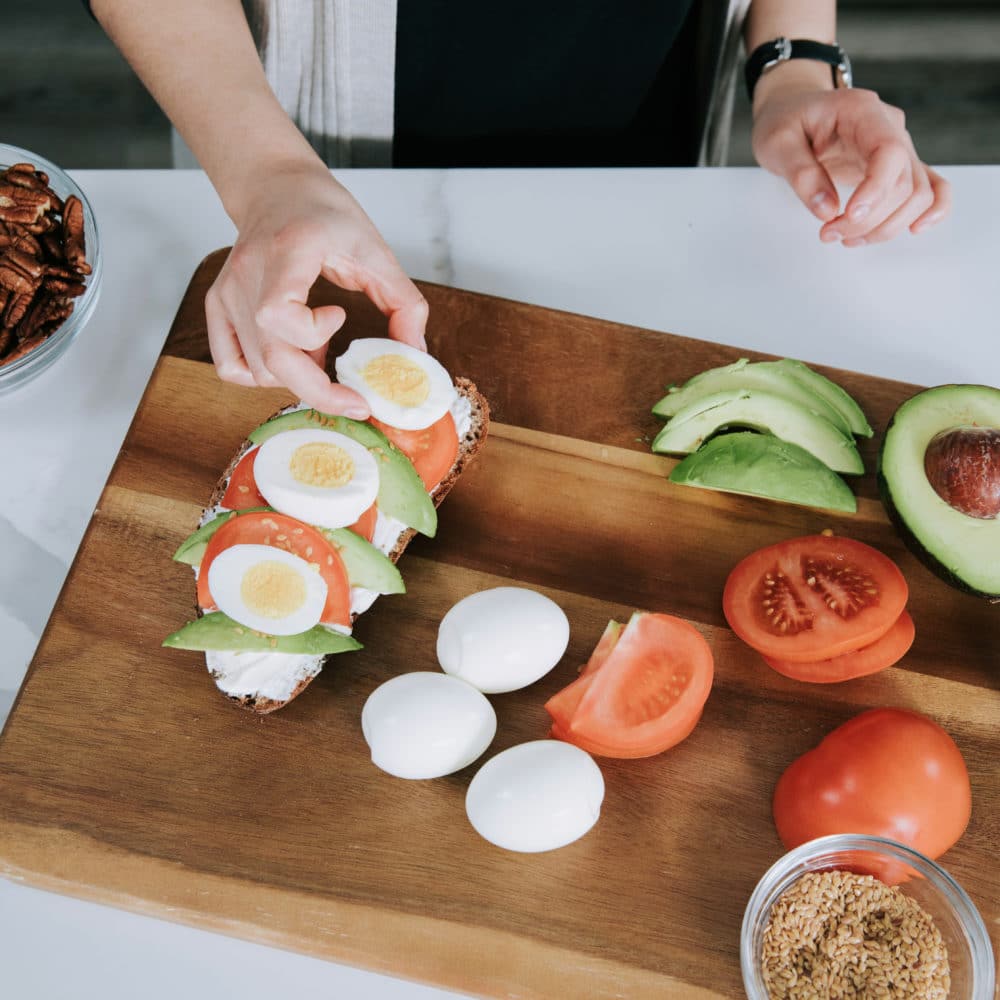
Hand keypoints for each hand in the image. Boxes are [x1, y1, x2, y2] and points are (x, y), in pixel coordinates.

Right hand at [205, 160, 428, 414]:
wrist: (276, 188)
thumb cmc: (323, 214)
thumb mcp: (375, 249)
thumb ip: (404, 303)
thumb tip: (415, 355)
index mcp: (286, 251)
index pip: (276, 313)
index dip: (312, 333)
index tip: (340, 316)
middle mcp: (247, 274)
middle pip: (270, 359)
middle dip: (319, 391)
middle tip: (355, 399)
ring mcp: (226, 291)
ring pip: (256, 370)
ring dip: (296, 376)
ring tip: (319, 350)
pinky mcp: (217, 304)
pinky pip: (231, 366)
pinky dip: (264, 375)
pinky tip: (291, 355)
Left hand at [751, 74, 950, 246]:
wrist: (794, 111)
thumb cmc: (787, 121)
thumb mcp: (777, 143)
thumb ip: (801, 174)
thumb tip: (827, 211)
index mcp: (862, 111)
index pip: (889, 151)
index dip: (876, 190)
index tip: (848, 217)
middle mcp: (890, 127)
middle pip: (904, 182)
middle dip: (868, 220)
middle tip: (828, 234)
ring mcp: (899, 148)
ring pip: (918, 193)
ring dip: (886, 226)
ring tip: (845, 237)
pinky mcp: (898, 167)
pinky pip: (932, 188)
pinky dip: (931, 211)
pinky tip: (913, 229)